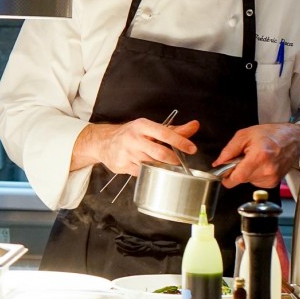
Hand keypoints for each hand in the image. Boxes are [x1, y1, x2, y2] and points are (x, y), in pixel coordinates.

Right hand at [79, 118, 200, 176]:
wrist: (105, 142)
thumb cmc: (132, 134)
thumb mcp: (150, 128)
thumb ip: (174, 130)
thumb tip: (194, 126)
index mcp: (142, 125)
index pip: (165, 133)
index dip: (180, 142)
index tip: (192, 149)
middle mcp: (134, 138)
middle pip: (160, 153)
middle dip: (173, 159)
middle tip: (179, 162)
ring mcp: (127, 153)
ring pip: (152, 164)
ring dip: (162, 167)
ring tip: (166, 165)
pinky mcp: (123, 165)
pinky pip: (142, 172)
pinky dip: (150, 172)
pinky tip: (150, 168)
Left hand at [213, 123, 299, 188]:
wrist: (293, 139)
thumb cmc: (272, 134)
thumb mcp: (245, 135)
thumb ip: (229, 150)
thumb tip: (218, 163)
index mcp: (258, 157)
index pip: (236, 178)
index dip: (226, 177)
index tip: (223, 173)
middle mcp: (266, 170)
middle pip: (241, 179)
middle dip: (238, 170)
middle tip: (244, 158)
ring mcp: (271, 178)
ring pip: (248, 181)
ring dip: (247, 172)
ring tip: (256, 159)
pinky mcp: (274, 182)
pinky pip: (256, 182)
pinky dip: (255, 174)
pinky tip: (262, 164)